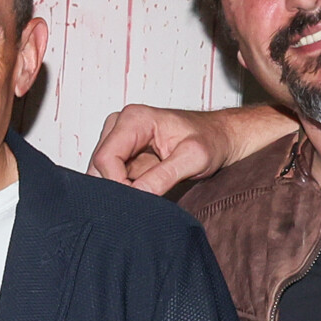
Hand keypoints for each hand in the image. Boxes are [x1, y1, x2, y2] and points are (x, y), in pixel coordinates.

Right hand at [88, 101, 274, 195]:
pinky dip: (124, 189)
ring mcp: (119, 139)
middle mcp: (121, 125)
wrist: (221, 137)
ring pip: (102, 174)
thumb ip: (164, 176)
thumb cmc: (212, 140)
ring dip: (120, 190)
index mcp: (135, 118)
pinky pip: (112, 177)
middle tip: (142, 202)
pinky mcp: (123, 153)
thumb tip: (136, 195)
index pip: (105, 158)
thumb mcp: (195, 159)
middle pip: (99, 167)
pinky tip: (143, 193)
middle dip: (117, 188)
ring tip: (146, 195)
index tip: (138, 200)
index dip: (117, 185)